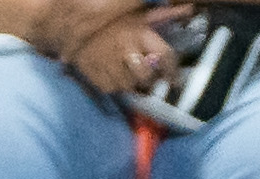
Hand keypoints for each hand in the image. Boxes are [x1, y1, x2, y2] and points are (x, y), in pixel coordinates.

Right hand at [63, 8, 179, 90]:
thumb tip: (190, 8)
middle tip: (140, 70)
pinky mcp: (99, 79)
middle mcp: (128, 51)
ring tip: (121, 67)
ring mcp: (112, 67)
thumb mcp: (137, 13)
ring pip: (131, 86)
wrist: (69, 20)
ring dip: (129, 80)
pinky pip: (114, 89)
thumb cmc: (110, 18)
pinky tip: (108, 69)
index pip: (167, 58)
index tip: (172, 79)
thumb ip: (163, 15)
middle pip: (148, 77)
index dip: (171, 71)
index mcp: (140, 33)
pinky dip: (113, 83)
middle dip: (147, 76)